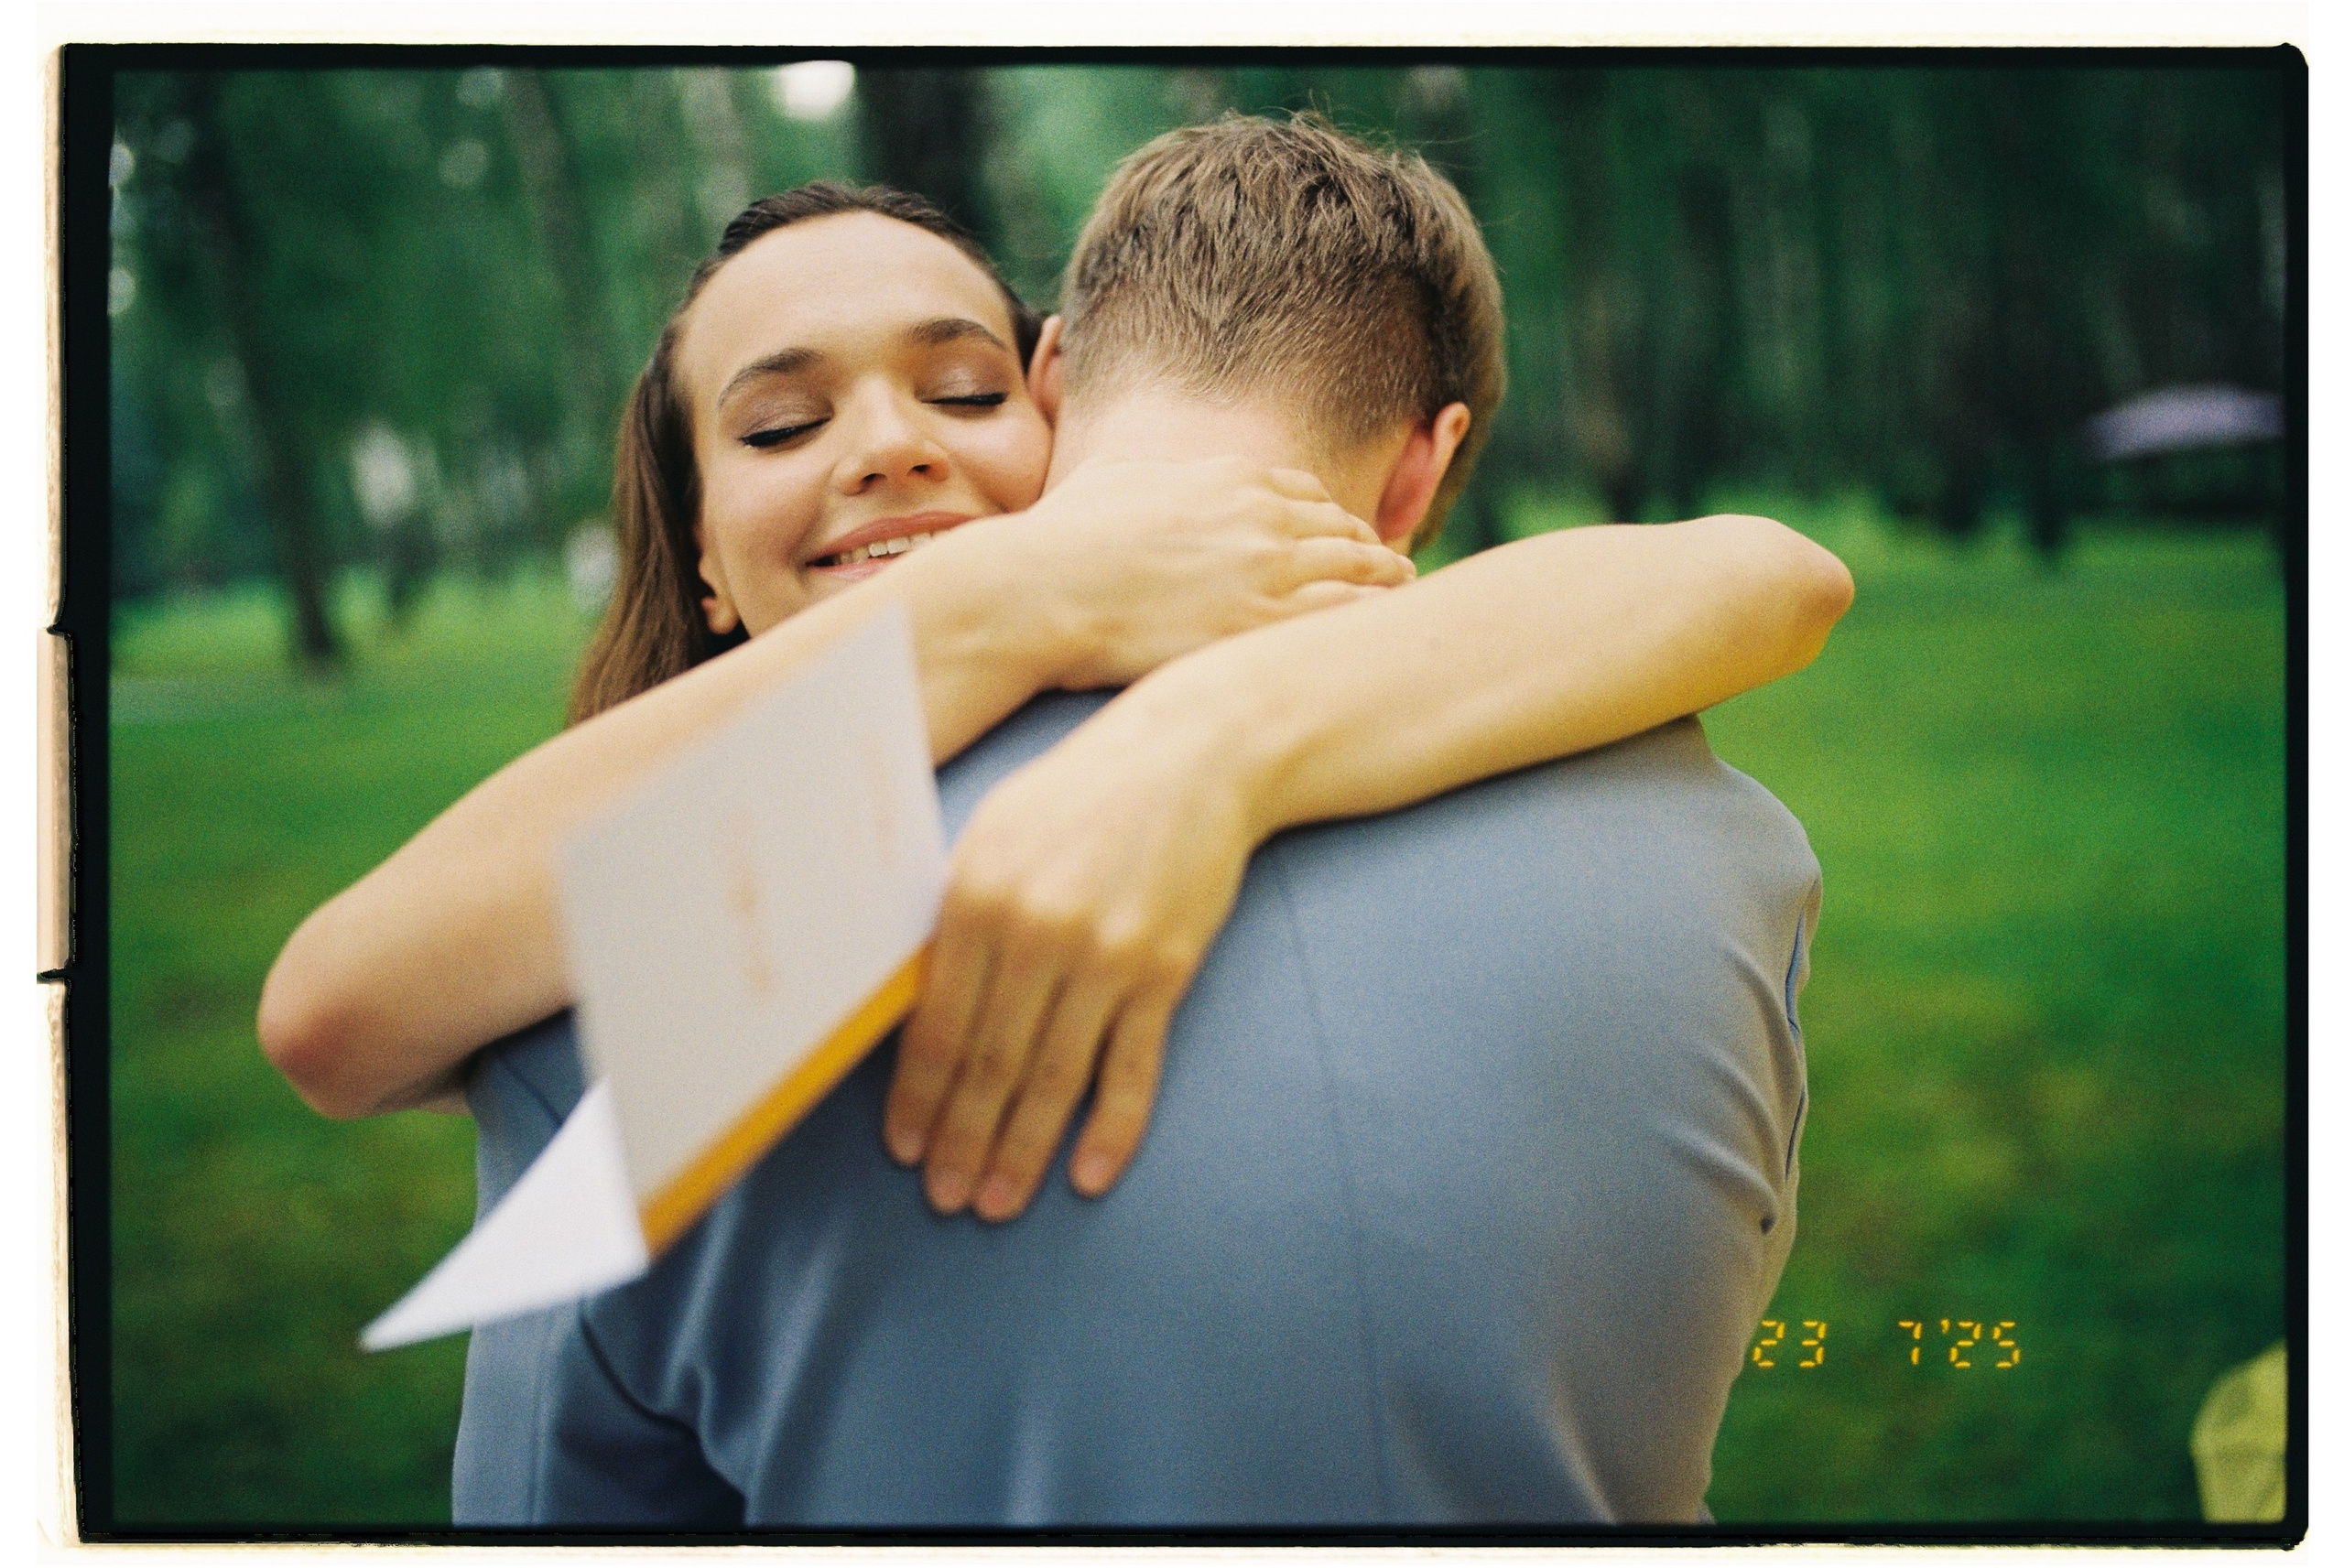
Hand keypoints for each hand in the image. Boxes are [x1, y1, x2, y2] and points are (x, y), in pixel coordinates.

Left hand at [881, 690, 1258, 1221]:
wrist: (1193, 756)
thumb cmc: (1079, 795)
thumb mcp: (993, 833)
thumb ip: (952, 913)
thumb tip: (906, 1002)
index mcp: (976, 897)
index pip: (936, 1026)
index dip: (918, 1099)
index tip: (906, 1150)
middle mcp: (1037, 931)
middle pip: (989, 1066)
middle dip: (963, 1143)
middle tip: (948, 1200)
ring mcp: (1105, 956)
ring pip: (1054, 1081)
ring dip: (1023, 1152)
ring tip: (999, 1204)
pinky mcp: (1164, 971)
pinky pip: (1132, 1069)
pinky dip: (1112, 1130)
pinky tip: (1089, 1177)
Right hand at [1003, 456, 1411, 689]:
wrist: (1040, 588)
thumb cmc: (1062, 539)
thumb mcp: (1114, 479)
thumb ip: (1156, 477)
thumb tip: (1153, 477)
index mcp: (1229, 477)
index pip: (1304, 492)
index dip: (1330, 515)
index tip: (1344, 532)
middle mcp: (1260, 517)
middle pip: (1340, 529)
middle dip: (1370, 546)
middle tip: (1394, 565)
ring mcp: (1266, 570)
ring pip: (1354, 571)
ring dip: (1386, 581)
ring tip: (1407, 595)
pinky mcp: (1258, 625)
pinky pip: (1338, 620)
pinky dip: (1368, 621)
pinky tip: (1382, 635)